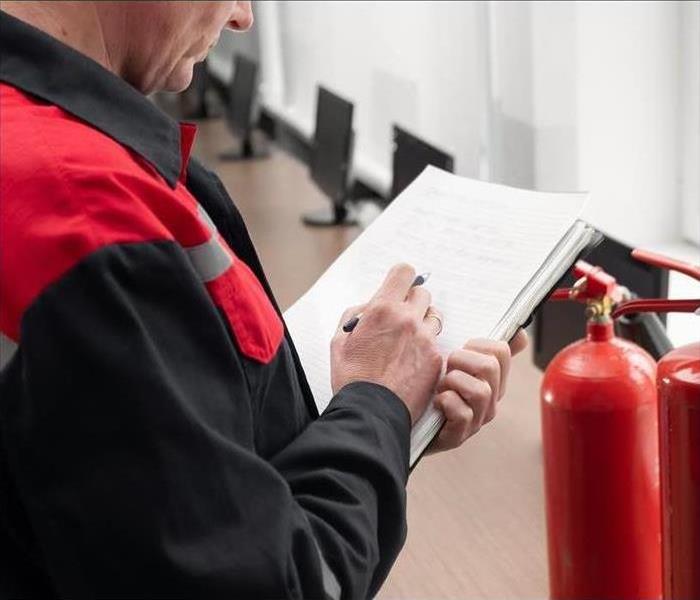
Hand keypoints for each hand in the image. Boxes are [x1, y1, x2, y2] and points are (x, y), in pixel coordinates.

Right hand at [331, 264, 443, 423]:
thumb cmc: (351, 378)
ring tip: (410, 339)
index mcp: (382, 309)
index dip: (401, 278)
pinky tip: (413, 361)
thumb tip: (367, 307)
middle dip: (412, 301)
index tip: (398, 286)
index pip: (404, 272)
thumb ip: (354, 316)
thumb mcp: (339, 341)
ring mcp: (425, 339)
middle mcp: (408, 319)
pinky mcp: (436, 359)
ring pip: (433, 316)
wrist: (371, 412)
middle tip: (402, 317)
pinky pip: (437, 343)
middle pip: (422, 293)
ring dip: (423, 322)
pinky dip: (427, 348)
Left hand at [428, 330, 527, 452]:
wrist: (402, 420)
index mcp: (491, 377)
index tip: (462, 348)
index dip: (478, 343)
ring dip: (453, 382)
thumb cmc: (427, 386)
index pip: (502, 351)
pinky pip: (463, 414)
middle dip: (461, 360)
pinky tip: (435, 402)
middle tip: (446, 367)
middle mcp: (489, 399)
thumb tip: (518, 331)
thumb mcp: (451, 361)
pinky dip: (446, 403)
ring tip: (439, 386)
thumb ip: (475, 344)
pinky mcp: (459, 436)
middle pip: (490, 367)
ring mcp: (477, 419)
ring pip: (480, 392)